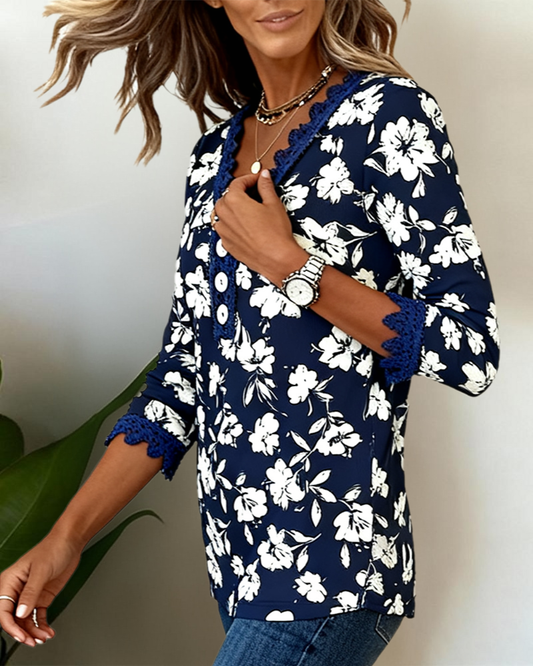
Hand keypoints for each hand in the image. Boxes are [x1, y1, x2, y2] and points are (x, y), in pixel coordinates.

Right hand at [0, 535, 81, 646]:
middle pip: (13, 618)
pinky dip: (42, 625)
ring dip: (33, 631)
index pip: (3, 610)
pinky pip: (37, 616)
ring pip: (25, 620)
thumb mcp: (41, 570)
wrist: (70, 542)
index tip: (21, 635)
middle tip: (33, 641)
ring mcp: (29, 595)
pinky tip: (48, 631)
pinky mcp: (41, 597)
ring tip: (43, 637)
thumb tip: (20, 613)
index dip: (10, 626)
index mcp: (10, 581)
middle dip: (22, 632)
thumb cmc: (53, 548)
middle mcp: (17, 590)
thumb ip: (30, 593)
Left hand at [212, 169, 308, 285]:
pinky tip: (245, 226)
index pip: (237, 184)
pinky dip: (231, 225)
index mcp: (234, 201)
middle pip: (226, 198)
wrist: (277, 259)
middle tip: (253, 194)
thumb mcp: (273, 204)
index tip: (257, 180)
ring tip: (247, 210)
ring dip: (232, 209)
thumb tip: (264, 177)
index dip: (248, 179)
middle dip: (238, 194)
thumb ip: (266, 187)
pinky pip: (224, 230)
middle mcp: (224, 216)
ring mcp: (224, 232)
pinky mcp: (227, 244)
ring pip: (222, 214)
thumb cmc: (276, 234)